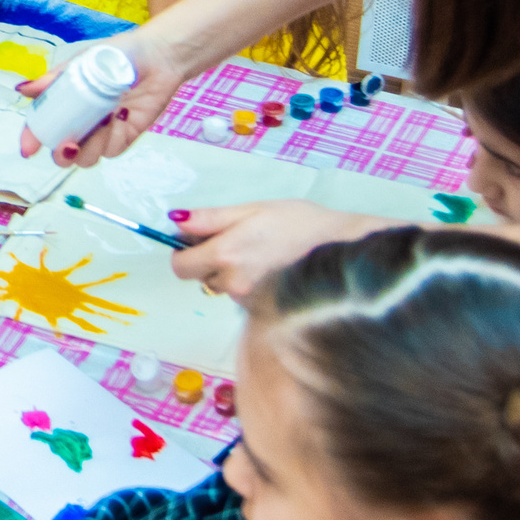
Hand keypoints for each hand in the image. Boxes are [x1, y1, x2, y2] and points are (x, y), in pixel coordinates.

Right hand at [16, 28, 185, 165]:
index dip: (32, 139)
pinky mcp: (124, 137)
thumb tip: (22, 90)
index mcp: (65, 104)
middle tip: (69, 144)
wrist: (158, 55)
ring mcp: (102, 133)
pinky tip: (122, 112)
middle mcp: (80, 123)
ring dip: (93, 142)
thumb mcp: (82, 62)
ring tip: (106, 115)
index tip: (29, 148)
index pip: (42, 127)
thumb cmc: (118, 53)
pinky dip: (114, 134)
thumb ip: (54, 80)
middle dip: (62, 155)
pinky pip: (112, 149)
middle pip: (62, 154)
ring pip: (87, 158)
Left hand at [168, 200, 381, 298]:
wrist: (343, 248)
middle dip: (210, 260)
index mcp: (226, 254)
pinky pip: (243, 297)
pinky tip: (272, 268)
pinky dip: (250, 284)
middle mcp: (234, 283)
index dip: (184, 252)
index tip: (197, 240)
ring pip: (223, 287)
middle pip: (200, 277)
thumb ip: (210, 219)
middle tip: (238, 240)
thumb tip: (175, 220)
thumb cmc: (301, 223)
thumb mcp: (253, 209)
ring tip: (262, 253)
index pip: (180, 266)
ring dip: (231, 272)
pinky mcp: (265, 311)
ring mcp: (250, 301)